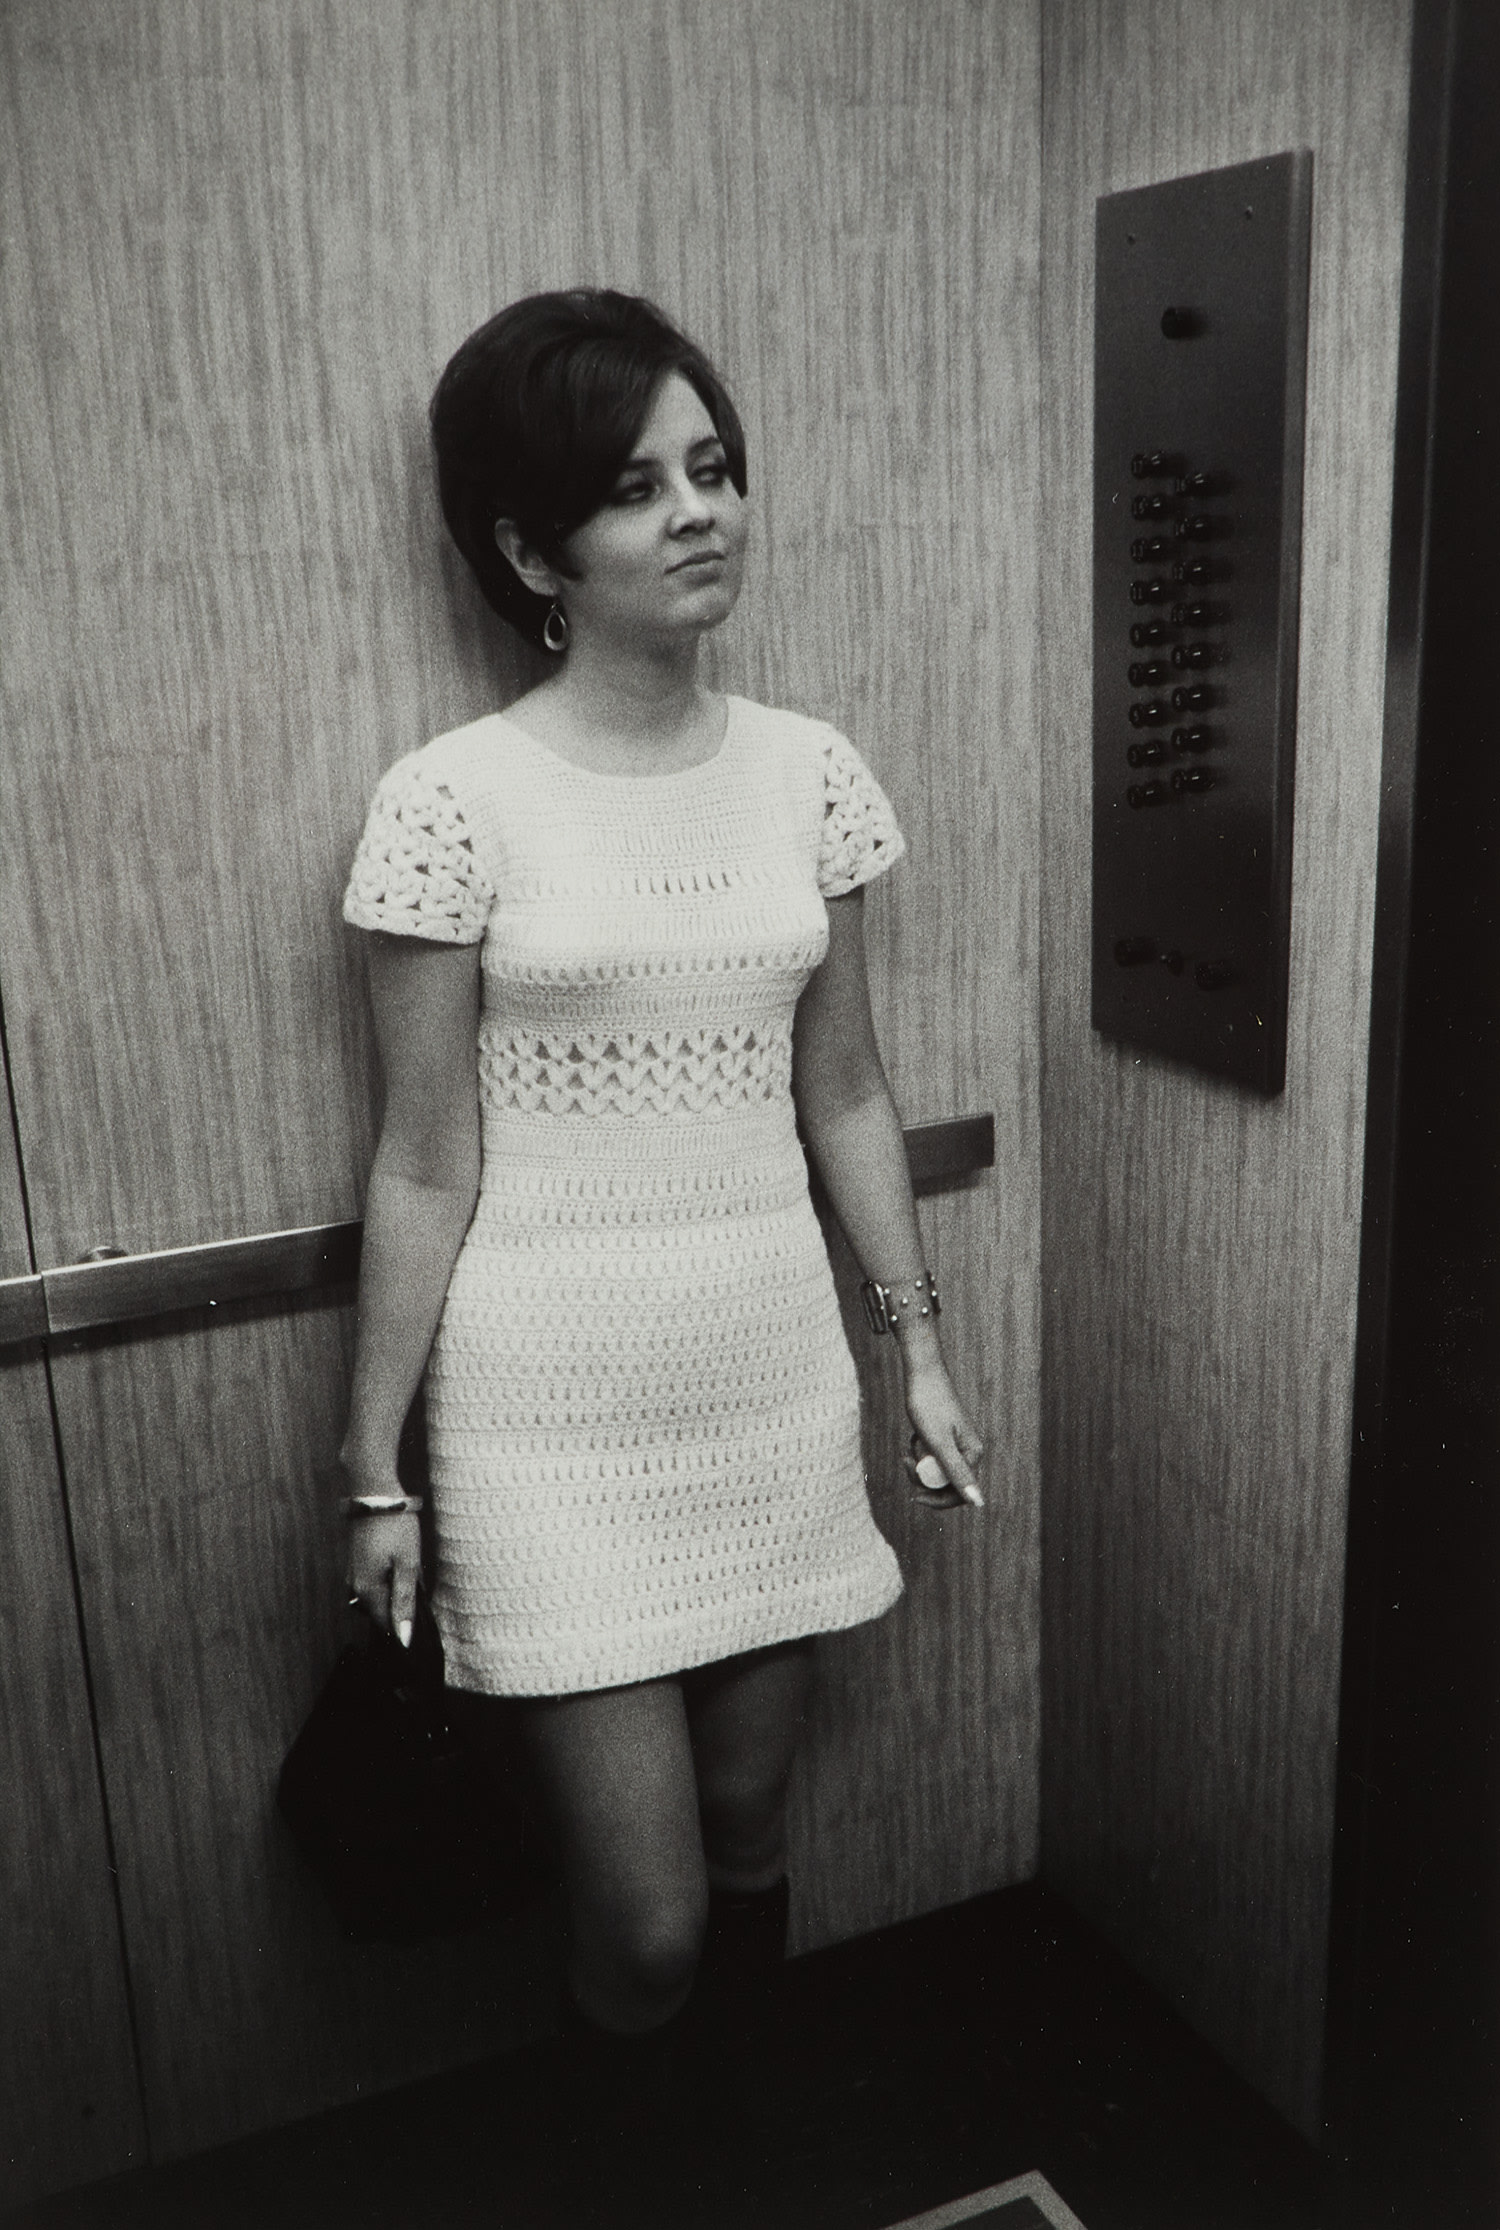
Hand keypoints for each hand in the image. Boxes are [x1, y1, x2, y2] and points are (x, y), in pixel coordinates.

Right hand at [342, 1488, 421, 1644]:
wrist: (373, 1492)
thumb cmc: (395, 1527)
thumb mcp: (407, 1564)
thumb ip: (405, 1602)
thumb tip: (404, 1638)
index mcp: (367, 1592)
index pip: (386, 1625)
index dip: (405, 1625)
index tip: (421, 1615)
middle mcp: (353, 1587)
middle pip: (380, 1612)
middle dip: (399, 1605)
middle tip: (417, 1579)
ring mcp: (351, 1574)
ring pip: (375, 1597)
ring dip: (393, 1591)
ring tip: (408, 1566)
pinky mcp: (354, 1562)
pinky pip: (370, 1583)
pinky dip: (386, 1579)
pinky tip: (398, 1560)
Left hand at [902, 1360, 984, 1509]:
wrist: (921, 1372)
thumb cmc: (928, 1404)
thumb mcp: (939, 1443)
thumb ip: (959, 1474)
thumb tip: (980, 1504)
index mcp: (973, 1455)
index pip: (959, 1494)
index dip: (936, 1500)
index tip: (914, 1496)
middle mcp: (970, 1450)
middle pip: (946, 1483)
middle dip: (924, 1478)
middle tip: (905, 1460)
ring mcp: (958, 1443)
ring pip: (936, 1470)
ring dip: (919, 1464)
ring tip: (909, 1445)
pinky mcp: (946, 1436)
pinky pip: (932, 1456)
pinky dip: (920, 1451)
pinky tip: (914, 1436)